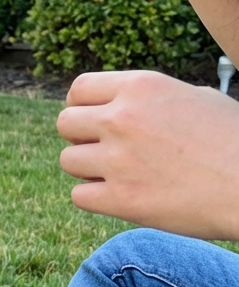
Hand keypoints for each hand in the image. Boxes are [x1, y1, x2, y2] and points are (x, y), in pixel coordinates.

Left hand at [57, 70, 238, 239]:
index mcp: (141, 87)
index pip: (79, 90)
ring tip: (120, 175)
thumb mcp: (197, 98)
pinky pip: (79, 195)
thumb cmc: (233, 141)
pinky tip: (122, 196)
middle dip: (81, 138)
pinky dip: (95, 198)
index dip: (82, 107)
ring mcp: (118, 159)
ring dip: (88, 169)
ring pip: (68, 161)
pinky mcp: (121, 199)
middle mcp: (123, 118)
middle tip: (106, 151)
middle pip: (65, 124)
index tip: (94, 122)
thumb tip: (126, 103)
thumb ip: (153, 99)